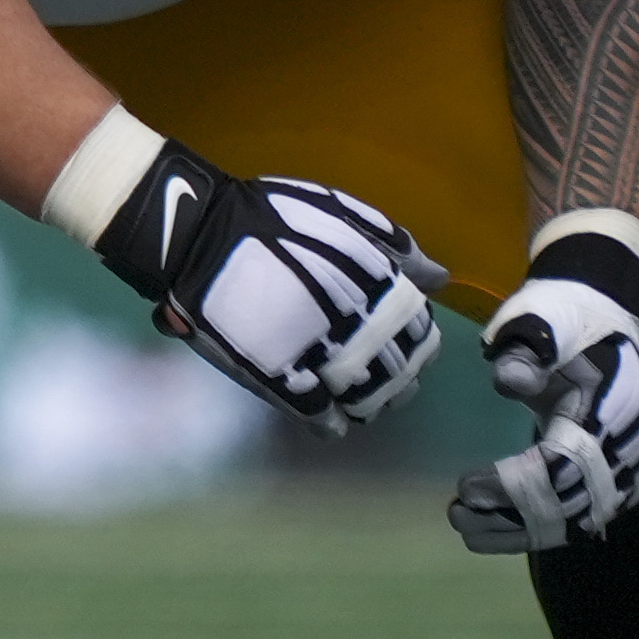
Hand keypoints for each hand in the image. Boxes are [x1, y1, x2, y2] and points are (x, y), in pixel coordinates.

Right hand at [98, 147, 438, 432]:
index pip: (419, 331)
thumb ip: (395, 246)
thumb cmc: (271, 218)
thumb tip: (440, 279)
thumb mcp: (341, 215)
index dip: (415, 340)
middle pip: (398, 371)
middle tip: (384, 376)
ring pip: (365, 398)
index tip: (403, 341)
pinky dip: (330, 424)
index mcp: (378, 289)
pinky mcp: (281, 380)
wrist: (197, 235)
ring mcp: (319, 358)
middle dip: (398, 378)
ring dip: (370, 403)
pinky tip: (333, 423)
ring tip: (360, 401)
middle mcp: (359, 328)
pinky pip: (319, 416)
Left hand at [452, 264, 638, 555]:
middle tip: (457, 514)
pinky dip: (541, 528)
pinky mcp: (621, 480)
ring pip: (578, 517)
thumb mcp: (546, 320)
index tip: (466, 487)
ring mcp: (631, 468)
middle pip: (573, 501)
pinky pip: (583, 515)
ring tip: (467, 529)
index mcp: (614, 409)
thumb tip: (508, 378)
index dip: (516, 484)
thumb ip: (529, 348)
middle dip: (513, 515)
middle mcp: (631, 447)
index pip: (564, 463)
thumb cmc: (568, 321)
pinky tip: (498, 533)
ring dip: (522, 530)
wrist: (609, 322)